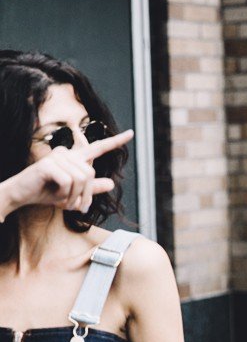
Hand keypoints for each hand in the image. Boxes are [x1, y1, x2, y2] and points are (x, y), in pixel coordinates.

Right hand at [3, 129, 133, 214]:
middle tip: (77, 208)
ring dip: (74, 197)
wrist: (20, 196)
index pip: (98, 148)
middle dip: (86, 195)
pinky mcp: (48, 165)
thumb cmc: (45, 193)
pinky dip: (64, 195)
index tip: (132, 134)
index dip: (115, 142)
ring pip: (80, 180)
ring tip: (64, 203)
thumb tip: (111, 184)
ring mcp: (56, 158)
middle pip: (90, 174)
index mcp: (74, 159)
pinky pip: (68, 183)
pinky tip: (54, 196)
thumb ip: (91, 189)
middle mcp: (66, 154)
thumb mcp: (72, 193)